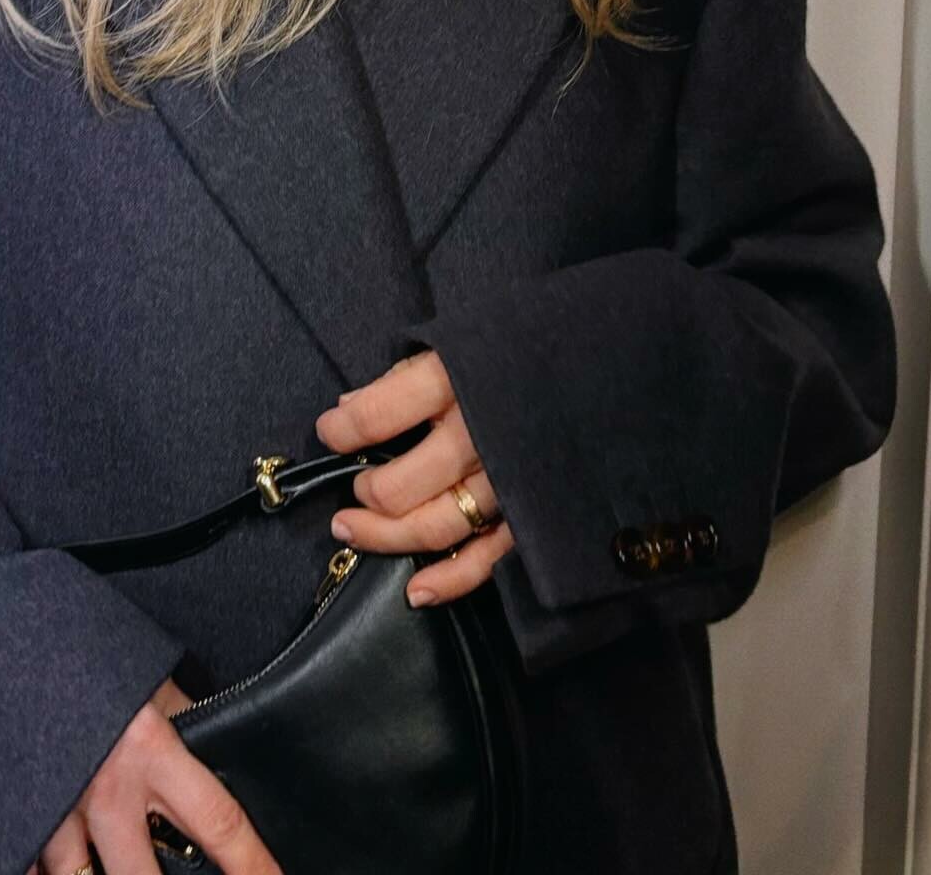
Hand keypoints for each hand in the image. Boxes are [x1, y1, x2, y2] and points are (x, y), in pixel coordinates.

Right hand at [30, 674, 283, 874]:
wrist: (18, 635)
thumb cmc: (93, 653)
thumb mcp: (152, 681)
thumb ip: (186, 719)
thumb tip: (220, 749)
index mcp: (151, 750)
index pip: (218, 822)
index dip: (253, 864)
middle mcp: (106, 790)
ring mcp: (57, 809)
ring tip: (120, 869)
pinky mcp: (19, 814)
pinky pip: (30, 867)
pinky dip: (45, 871)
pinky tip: (63, 870)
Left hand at [313, 349, 515, 607]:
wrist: (600, 362)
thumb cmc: (517, 346)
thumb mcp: (456, 340)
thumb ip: (403, 378)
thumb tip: (347, 412)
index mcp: (456, 380)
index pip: (376, 416)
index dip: (341, 430)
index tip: (329, 431)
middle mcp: (479, 436)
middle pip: (400, 487)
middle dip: (367, 492)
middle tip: (354, 489)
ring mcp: (508, 481)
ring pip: (437, 526)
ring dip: (388, 536)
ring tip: (351, 530)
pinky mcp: (534, 515)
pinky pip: (488, 559)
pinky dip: (450, 581)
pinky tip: (415, 591)